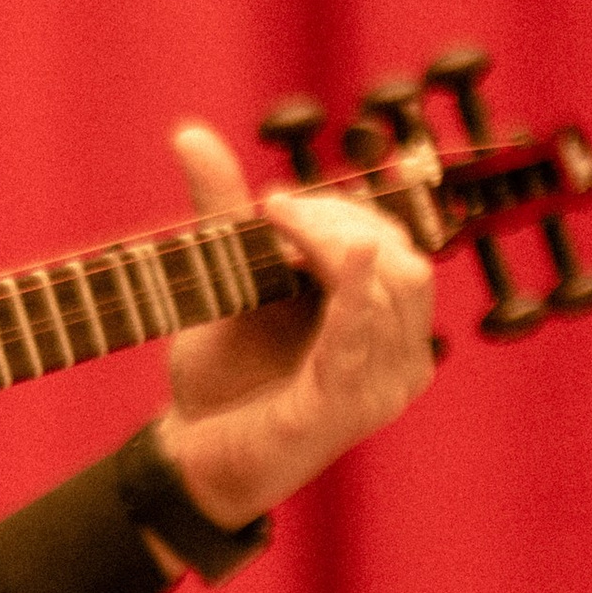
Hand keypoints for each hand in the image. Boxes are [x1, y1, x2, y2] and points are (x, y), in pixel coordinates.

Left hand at [156, 119, 437, 524]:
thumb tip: (189, 131)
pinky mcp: (343, 407)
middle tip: (271, 211)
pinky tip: (339, 253)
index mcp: (386, 329)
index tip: (274, 204)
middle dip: (342, 218)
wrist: (189, 461)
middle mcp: (398, 357)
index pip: (396, 246)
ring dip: (332, 238)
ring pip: (392, 284)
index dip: (346, 212)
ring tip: (273, 221)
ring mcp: (378, 386)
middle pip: (402, 257)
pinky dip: (351, 288)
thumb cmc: (219, 377)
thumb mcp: (224, 283)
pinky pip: (362, 336)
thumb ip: (222, 211)